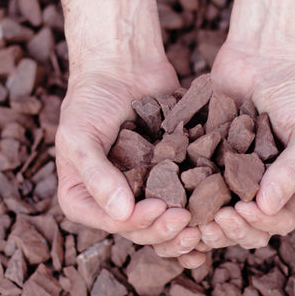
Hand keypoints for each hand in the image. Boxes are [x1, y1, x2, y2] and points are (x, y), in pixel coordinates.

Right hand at [56, 52, 194, 246]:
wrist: (122, 66)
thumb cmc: (92, 97)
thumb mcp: (79, 136)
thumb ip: (96, 175)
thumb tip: (121, 213)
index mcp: (84, 196)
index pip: (112, 222)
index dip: (138, 223)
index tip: (161, 209)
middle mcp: (113, 198)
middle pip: (140, 227)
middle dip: (164, 229)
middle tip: (188, 221)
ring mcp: (141, 187)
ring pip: (162, 219)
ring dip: (182, 228)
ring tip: (203, 226)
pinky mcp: (167, 174)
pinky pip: (180, 195)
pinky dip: (196, 207)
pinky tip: (214, 211)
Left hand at [201, 40, 294, 248]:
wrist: (264, 54)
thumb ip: (293, 170)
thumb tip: (267, 208)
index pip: (282, 220)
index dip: (262, 224)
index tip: (241, 212)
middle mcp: (268, 187)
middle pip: (250, 226)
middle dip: (232, 230)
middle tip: (213, 222)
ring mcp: (238, 177)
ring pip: (223, 215)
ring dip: (208, 225)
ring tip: (192, 221)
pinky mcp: (212, 162)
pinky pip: (201, 190)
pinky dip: (190, 202)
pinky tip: (176, 203)